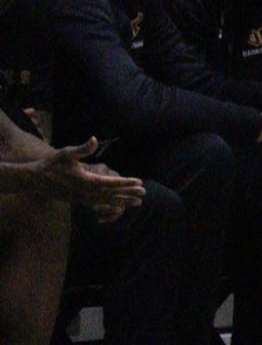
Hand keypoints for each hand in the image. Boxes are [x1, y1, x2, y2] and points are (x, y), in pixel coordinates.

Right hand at [26, 139, 145, 218]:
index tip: (138, 182)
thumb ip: (82, 149)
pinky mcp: (78, 202)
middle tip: (144, 194)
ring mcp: (81, 199)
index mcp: (84, 181)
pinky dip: (110, 205)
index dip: (125, 182)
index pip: (109, 182)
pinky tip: (119, 205)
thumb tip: (94, 139)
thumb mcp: (66, 153)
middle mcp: (84, 193)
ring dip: (122, 202)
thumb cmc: (51, 164)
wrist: (35, 180)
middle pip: (111, 195)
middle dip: (128, 194)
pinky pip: (98, 205)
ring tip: (137, 203)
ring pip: (105, 202)